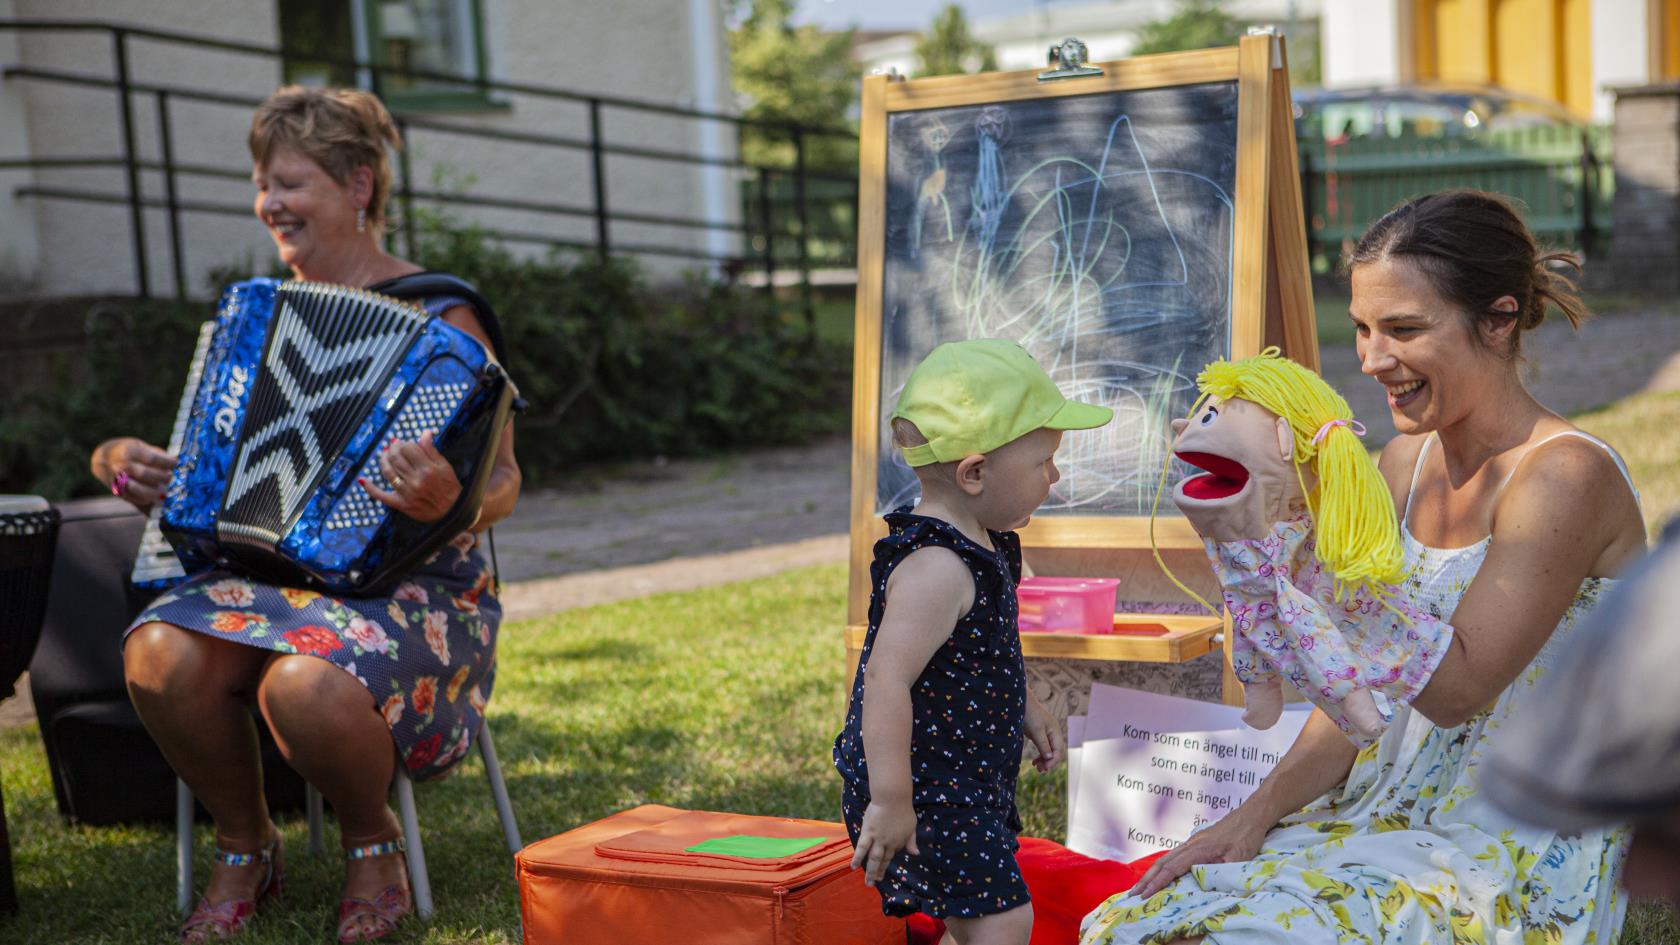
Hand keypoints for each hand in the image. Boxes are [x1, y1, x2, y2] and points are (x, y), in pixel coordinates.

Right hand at [92, 437, 174, 508]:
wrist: (102, 459)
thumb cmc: (126, 450)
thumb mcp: (139, 445)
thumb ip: (155, 453)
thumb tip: (173, 460)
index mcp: (127, 451)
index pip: (151, 459)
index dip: (166, 462)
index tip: (177, 464)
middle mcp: (120, 465)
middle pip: (145, 474)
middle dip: (162, 477)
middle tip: (172, 477)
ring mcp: (116, 479)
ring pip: (137, 488)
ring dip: (153, 491)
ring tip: (165, 491)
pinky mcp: (116, 490)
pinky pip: (132, 498)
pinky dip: (145, 499)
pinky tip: (155, 497)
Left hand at [360, 431, 461, 522]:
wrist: (452, 511)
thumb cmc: (449, 487)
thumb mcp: (445, 466)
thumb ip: (431, 450)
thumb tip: (425, 432)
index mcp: (428, 469)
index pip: (409, 448)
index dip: (405, 443)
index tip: (406, 444)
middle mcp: (416, 480)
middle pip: (396, 458)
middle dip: (392, 449)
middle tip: (393, 446)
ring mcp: (407, 493)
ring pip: (388, 472)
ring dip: (383, 460)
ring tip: (384, 455)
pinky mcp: (401, 504)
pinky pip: (382, 495)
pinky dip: (370, 488)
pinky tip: (363, 480)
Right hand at [850, 800, 918, 886]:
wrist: (894, 798)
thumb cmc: (903, 809)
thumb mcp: (912, 826)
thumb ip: (912, 841)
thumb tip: (916, 854)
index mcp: (899, 842)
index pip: (892, 855)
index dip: (886, 862)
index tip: (882, 870)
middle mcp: (889, 844)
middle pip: (883, 861)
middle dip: (878, 873)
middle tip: (874, 883)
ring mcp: (878, 839)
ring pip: (873, 859)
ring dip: (870, 872)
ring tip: (868, 883)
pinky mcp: (868, 833)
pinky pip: (862, 848)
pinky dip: (857, 858)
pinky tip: (853, 867)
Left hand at [1025, 697, 1062, 771]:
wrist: (1020, 703)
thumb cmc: (1029, 714)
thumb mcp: (1036, 730)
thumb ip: (1043, 744)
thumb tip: (1050, 757)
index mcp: (1055, 731)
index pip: (1058, 750)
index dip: (1053, 761)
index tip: (1045, 769)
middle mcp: (1053, 733)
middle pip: (1055, 752)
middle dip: (1049, 762)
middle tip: (1040, 770)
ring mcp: (1047, 734)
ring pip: (1049, 751)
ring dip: (1044, 760)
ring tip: (1037, 767)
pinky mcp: (1040, 735)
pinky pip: (1043, 748)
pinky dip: (1040, 755)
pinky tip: (1035, 761)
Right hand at [1129, 807, 1268, 899]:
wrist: (1252, 815)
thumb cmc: (1246, 837)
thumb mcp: (1239, 858)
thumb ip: (1221, 872)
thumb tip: (1205, 884)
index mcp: (1198, 849)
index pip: (1171, 869)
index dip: (1157, 883)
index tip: (1144, 896)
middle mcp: (1191, 844)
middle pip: (1162, 863)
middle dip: (1146, 879)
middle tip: (1132, 895)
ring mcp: (1192, 841)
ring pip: (1166, 858)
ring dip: (1151, 873)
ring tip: (1140, 887)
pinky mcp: (1196, 842)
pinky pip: (1173, 855)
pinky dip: (1161, 866)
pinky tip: (1159, 872)